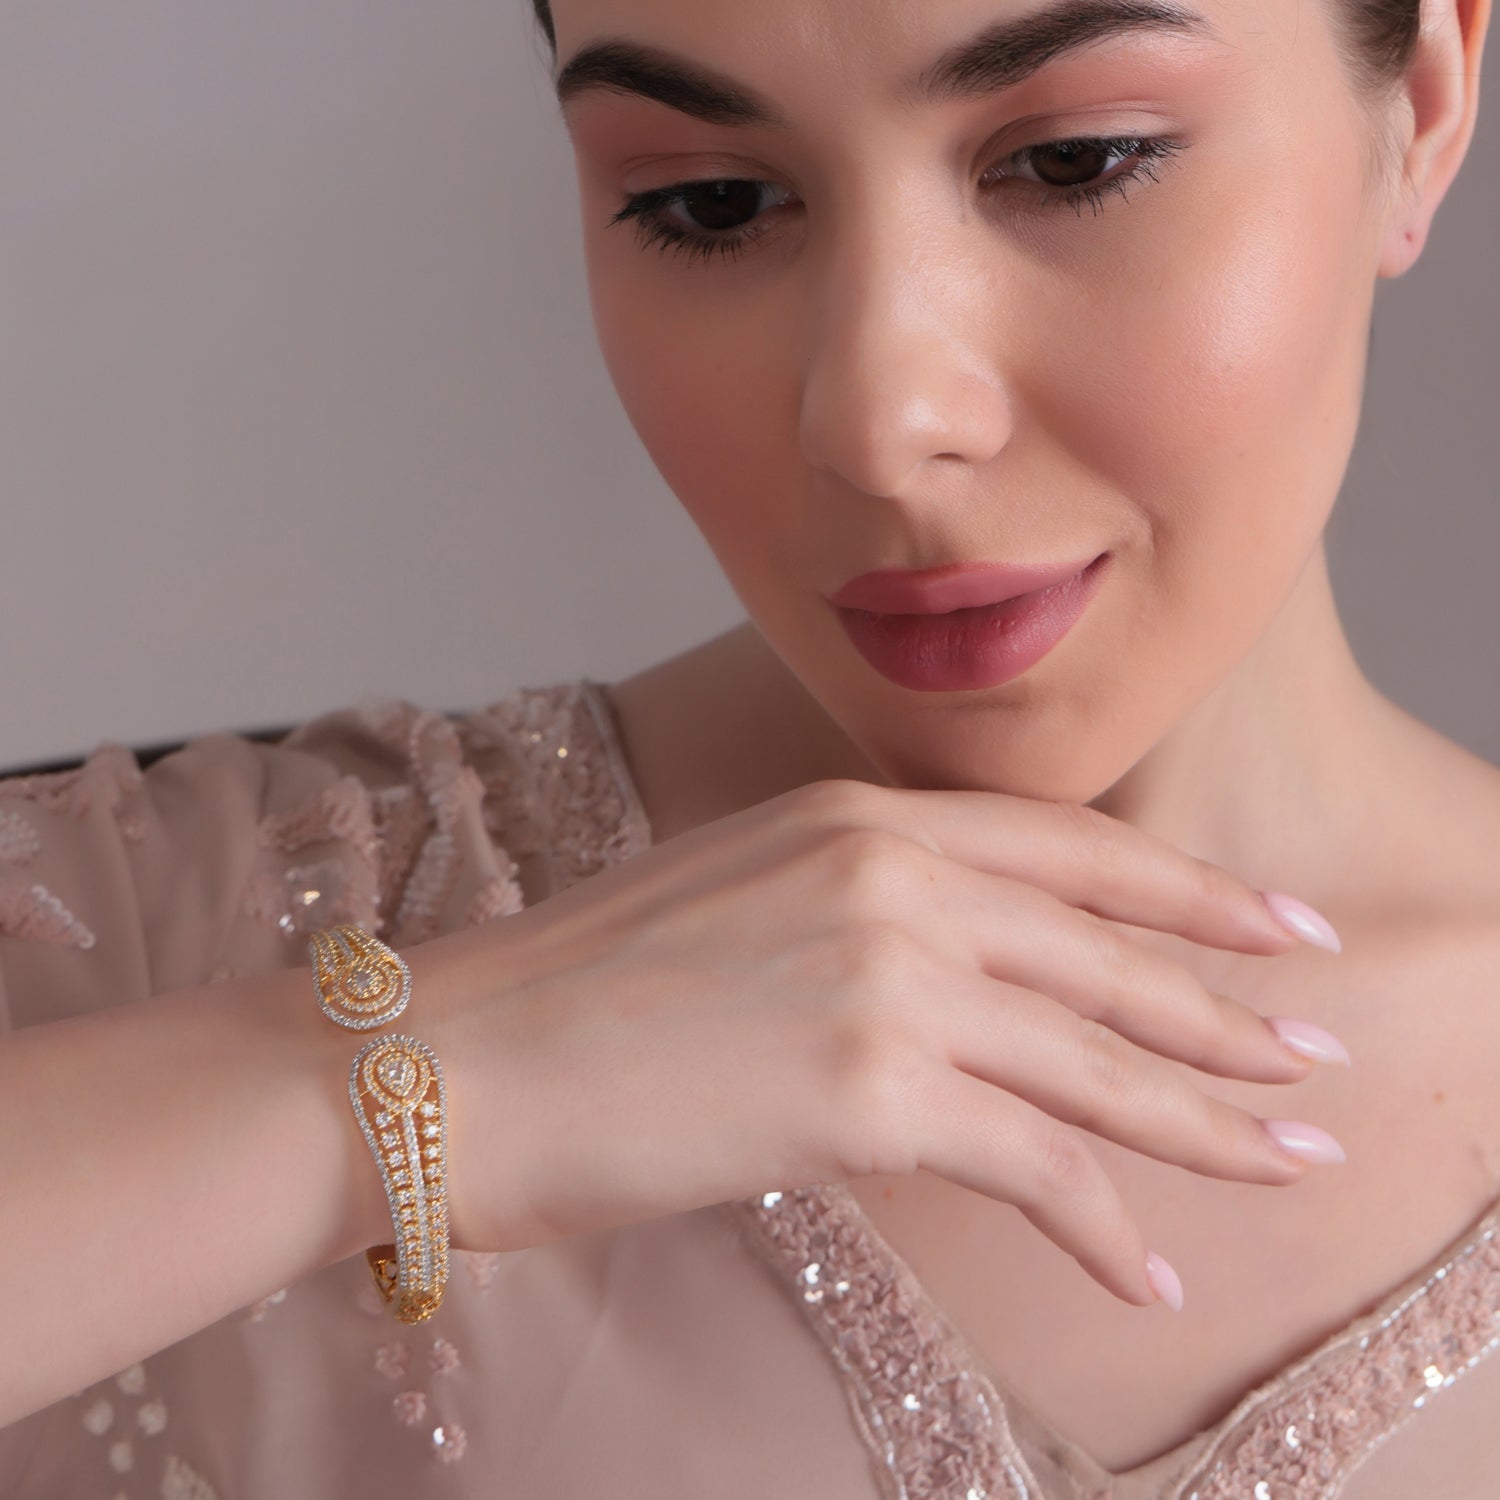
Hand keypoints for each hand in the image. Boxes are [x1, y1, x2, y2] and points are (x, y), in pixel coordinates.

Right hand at [427, 778, 1336, 1306]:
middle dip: (1227, 1009)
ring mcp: (888, 978)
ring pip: (1097, 1060)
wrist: (459, 1051)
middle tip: (1315, 1054)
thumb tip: (951, 978)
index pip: (1069, 852)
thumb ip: (857, 908)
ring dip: (1207, 1119)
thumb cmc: (579, 986)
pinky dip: (1104, 1221)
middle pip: (1108, 955)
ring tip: (1290, 1158)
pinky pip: (1036, 1163)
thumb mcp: (738, 893)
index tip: (1274, 930)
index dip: (1187, 895)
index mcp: (859, 818)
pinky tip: (1146, 1269)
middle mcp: (891, 878)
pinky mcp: (868, 1090)